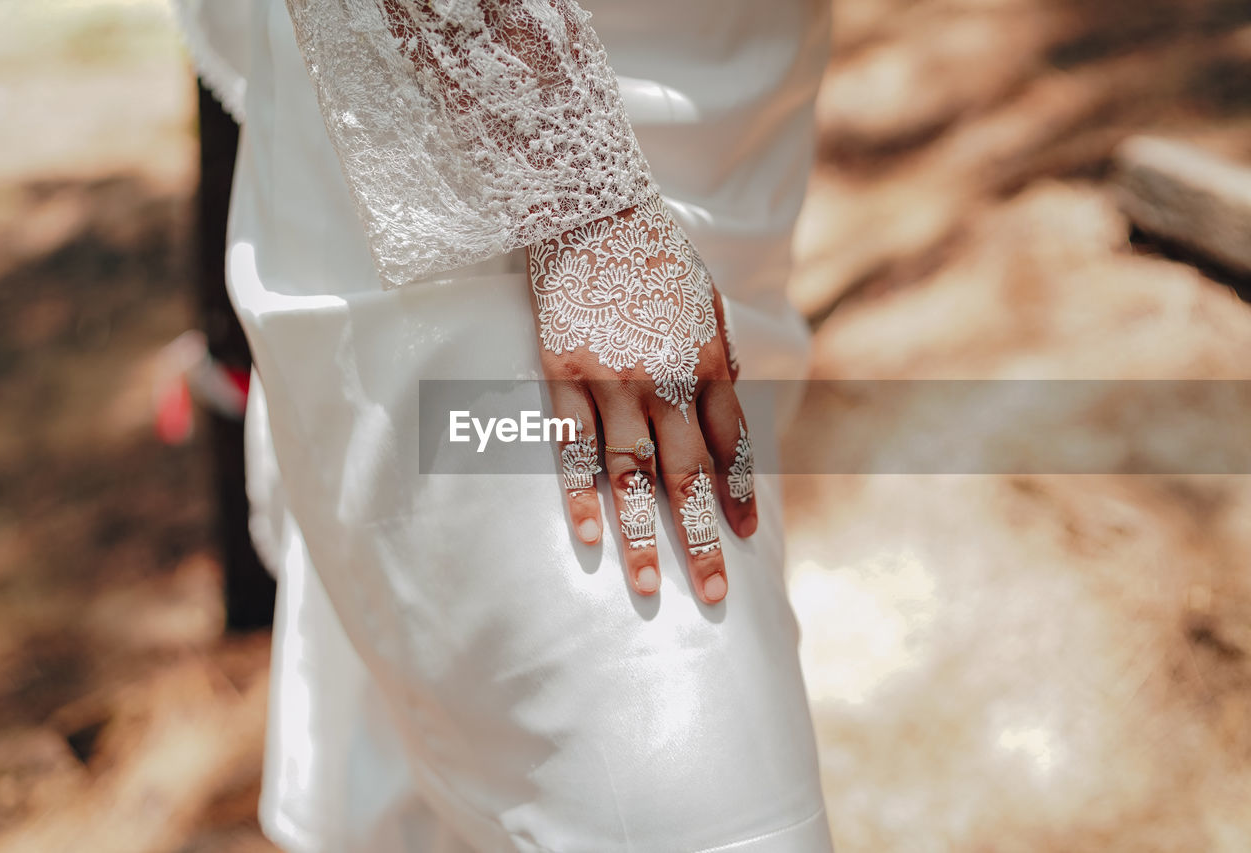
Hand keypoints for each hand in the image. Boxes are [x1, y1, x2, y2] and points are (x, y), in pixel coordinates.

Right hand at [527, 195, 753, 603]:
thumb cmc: (654, 252)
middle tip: (712, 598)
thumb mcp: (705, 301)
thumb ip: (718, 357)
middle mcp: (666, 380)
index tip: (747, 538)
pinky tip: (590, 536)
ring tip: (648, 589)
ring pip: (631, 472)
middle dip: (701, 540)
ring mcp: (612, 379)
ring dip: (642, 535)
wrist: (593, 203)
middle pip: (687, 476)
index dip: (739, 495)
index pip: (729, 446)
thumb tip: (728, 403)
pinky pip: (573, 443)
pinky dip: (581, 492)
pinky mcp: (564, 371)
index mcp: (708, 362)